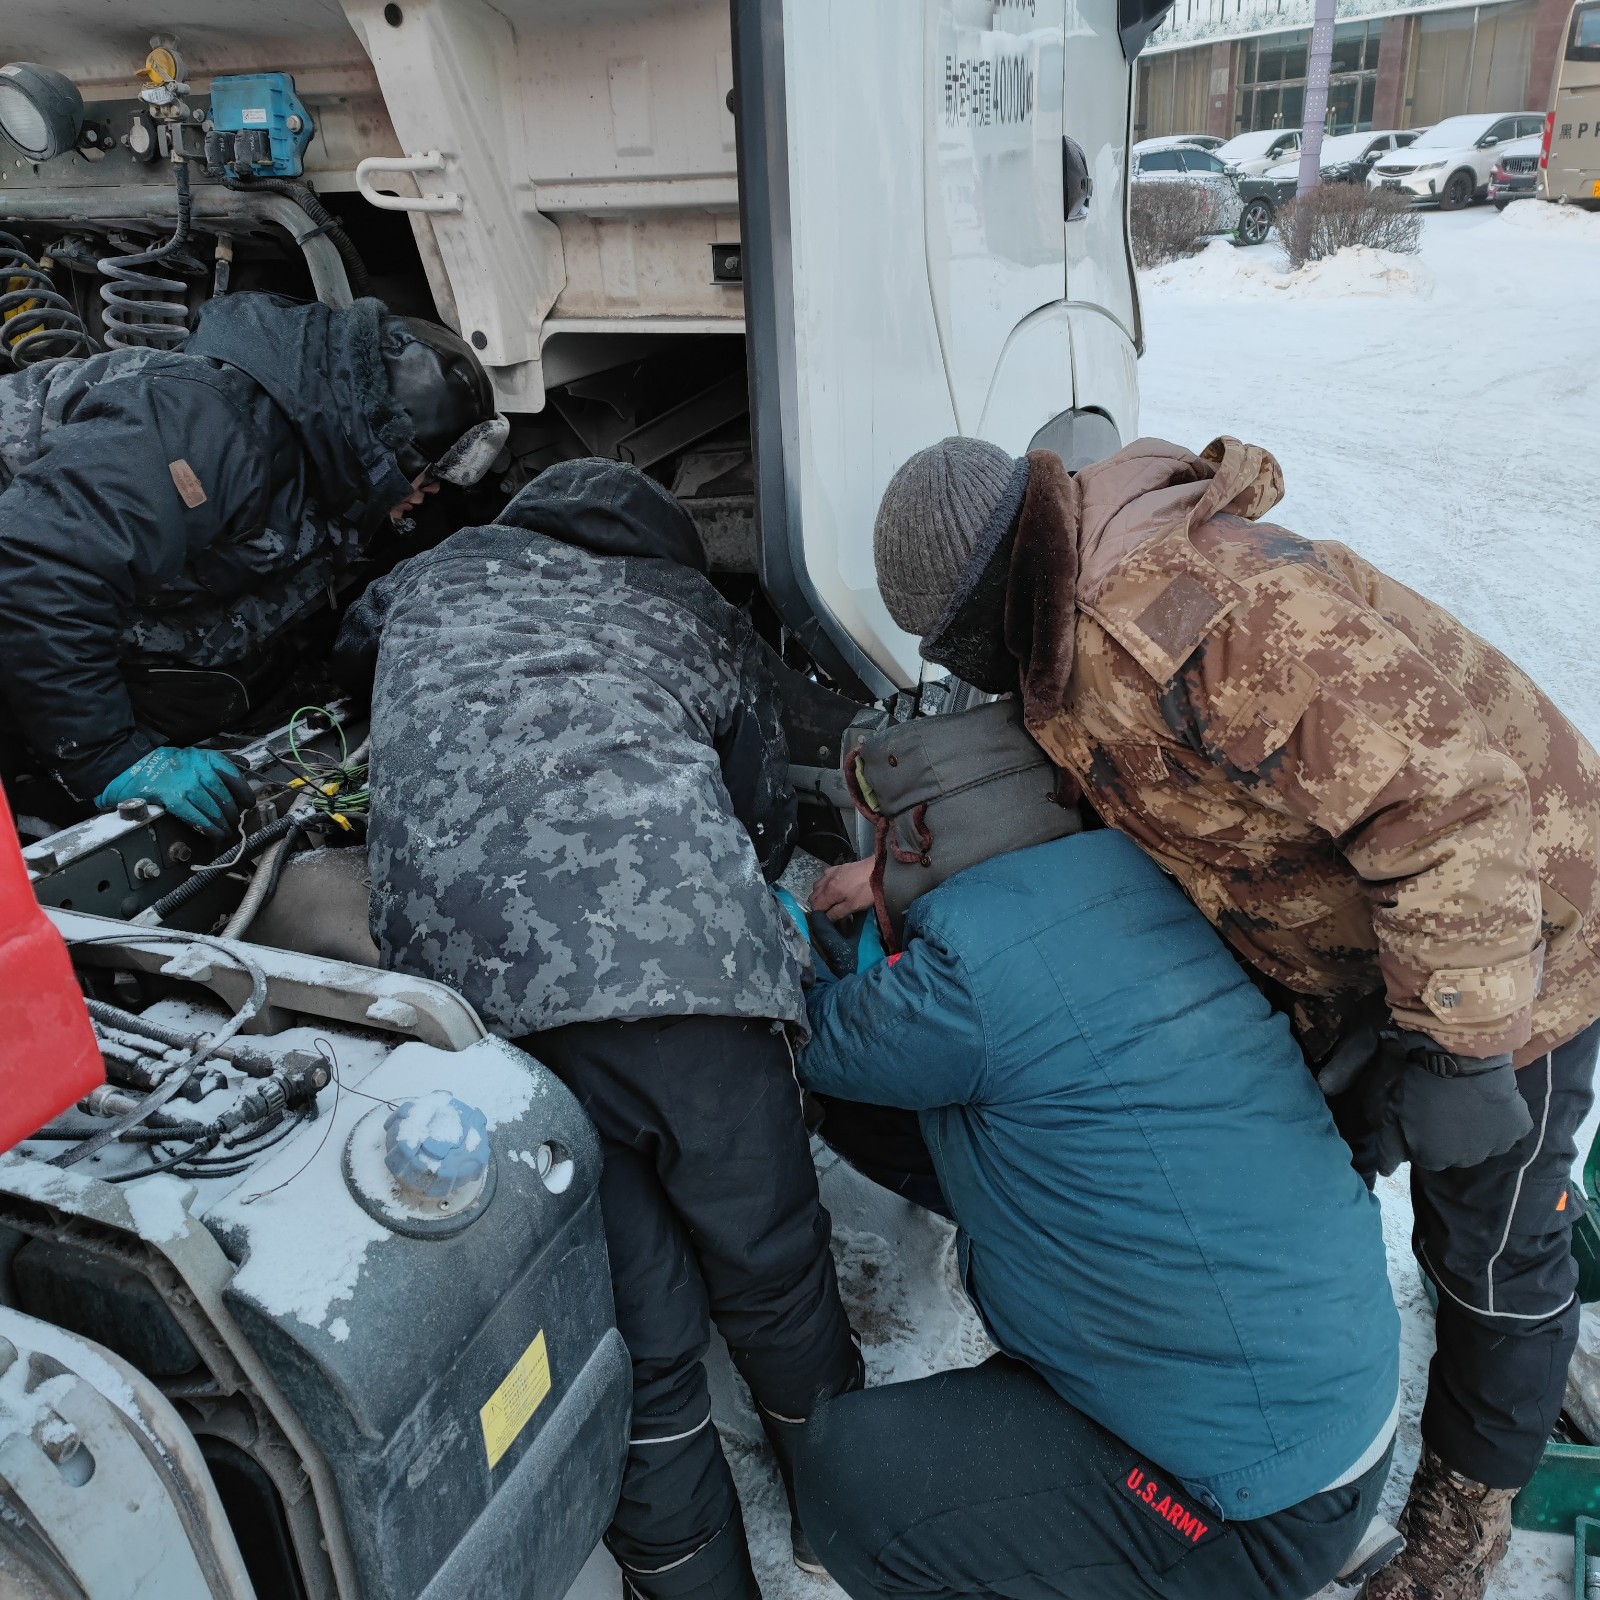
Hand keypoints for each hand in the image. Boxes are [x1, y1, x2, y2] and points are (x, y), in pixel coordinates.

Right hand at [96, 747, 252, 838]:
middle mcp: (198, 768)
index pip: (232, 774)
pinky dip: (208, 827)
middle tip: (234, 822)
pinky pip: (197, 815)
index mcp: (204, 757)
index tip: (249, 802)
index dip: (243, 791)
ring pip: (213, 807)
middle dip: (231, 812)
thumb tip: (244, 763)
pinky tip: (214, 834)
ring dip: (222, 822)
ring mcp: (186, 783)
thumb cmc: (164, 765)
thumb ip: (216, 761)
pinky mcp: (174, 797)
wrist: (132, 769)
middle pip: (224, 795)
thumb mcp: (192, 755)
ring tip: (226, 831)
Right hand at [811, 857, 873, 922]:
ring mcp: (830, 872)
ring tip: (831, 900)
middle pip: (813, 896)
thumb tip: (825, 919)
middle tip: (829, 911)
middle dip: (818, 905)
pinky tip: (834, 886)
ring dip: (820, 894)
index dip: (819, 914)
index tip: (827, 919)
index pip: (815, 906)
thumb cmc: (867, 891)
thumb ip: (837, 913)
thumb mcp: (853, 906)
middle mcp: (826, 881)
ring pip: (816, 886)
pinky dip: (825, 883)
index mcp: (829, 892)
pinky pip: (824, 877)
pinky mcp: (837, 867)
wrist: (879, 870)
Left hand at [1362, 1031, 1531, 1174]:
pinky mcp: (1519, 1128)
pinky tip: (1491, 1100)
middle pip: (1458, 1153)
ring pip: (1485, 1143)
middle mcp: (1467, 1160)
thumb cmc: (1419, 1081)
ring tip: (1469, 1102)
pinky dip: (1502, 1118)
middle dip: (1452, 1135)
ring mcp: (1496, 1146)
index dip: (1427, 1135)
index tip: (1425, 1116)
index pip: (1429, 1156)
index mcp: (1434, 1158)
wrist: (1457, 1054)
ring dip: (1478, 1129)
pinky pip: (1510, 1128)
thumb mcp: (1393, 1111)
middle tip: (1447, 1107)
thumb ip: (1389, 1145)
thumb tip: (1386, 1172)